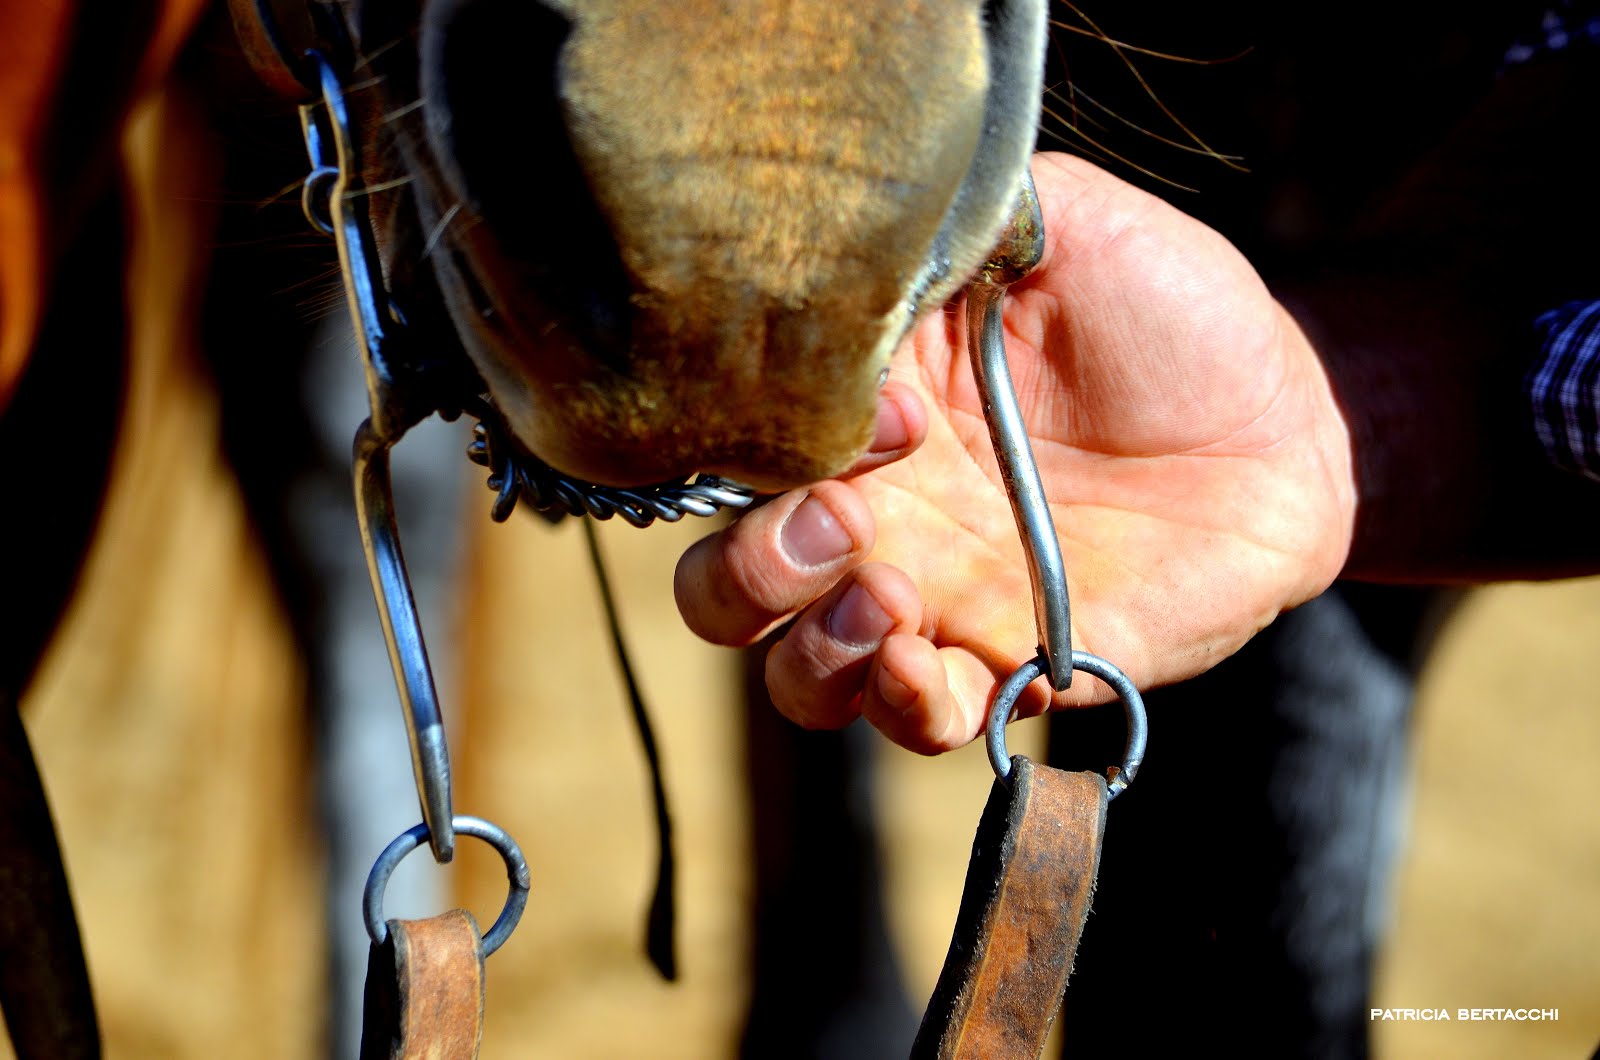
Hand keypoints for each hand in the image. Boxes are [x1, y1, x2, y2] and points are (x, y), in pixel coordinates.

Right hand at [674, 153, 1355, 753]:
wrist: (1283, 420)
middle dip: (753, 569)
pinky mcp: (1009, 666)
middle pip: (726, 585)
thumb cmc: (1170, 309)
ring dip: (814, 649)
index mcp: (864, 411)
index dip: (777, 440)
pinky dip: (899, 707)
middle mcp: (875, 514)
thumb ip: (967, 222)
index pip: (744, 446)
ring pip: (796, 673)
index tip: (896, 405)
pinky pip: (916, 720)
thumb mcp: (1065, 225)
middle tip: (841, 522)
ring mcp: (935, 599)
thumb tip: (874, 224)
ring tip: (891, 597)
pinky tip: (926, 664)